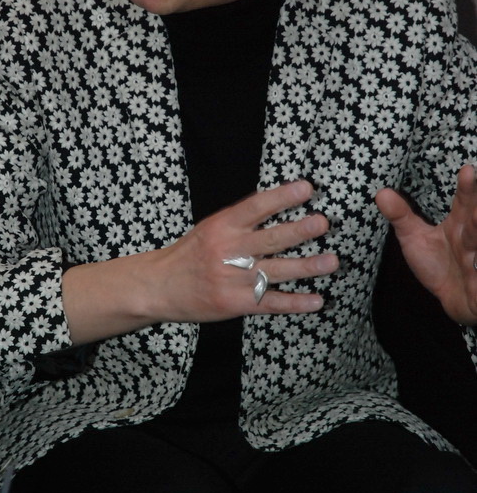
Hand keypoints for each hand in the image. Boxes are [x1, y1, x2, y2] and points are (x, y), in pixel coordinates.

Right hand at [153, 179, 338, 322]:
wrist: (160, 287)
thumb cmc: (190, 254)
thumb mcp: (210, 227)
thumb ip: (241, 219)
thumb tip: (278, 203)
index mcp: (222, 226)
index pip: (255, 207)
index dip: (281, 197)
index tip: (306, 188)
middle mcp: (229, 251)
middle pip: (269, 239)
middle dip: (299, 231)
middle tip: (323, 223)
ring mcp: (232, 279)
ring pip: (275, 272)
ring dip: (306, 267)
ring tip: (331, 261)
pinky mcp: (235, 303)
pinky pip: (270, 303)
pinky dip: (295, 303)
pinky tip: (316, 301)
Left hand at [375, 164, 476, 324]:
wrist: (454, 302)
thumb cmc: (438, 265)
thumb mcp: (415, 239)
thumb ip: (401, 216)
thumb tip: (381, 192)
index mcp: (460, 224)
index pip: (464, 202)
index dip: (466, 188)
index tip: (466, 170)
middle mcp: (473, 239)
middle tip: (475, 200)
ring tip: (476, 220)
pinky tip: (475, 265)